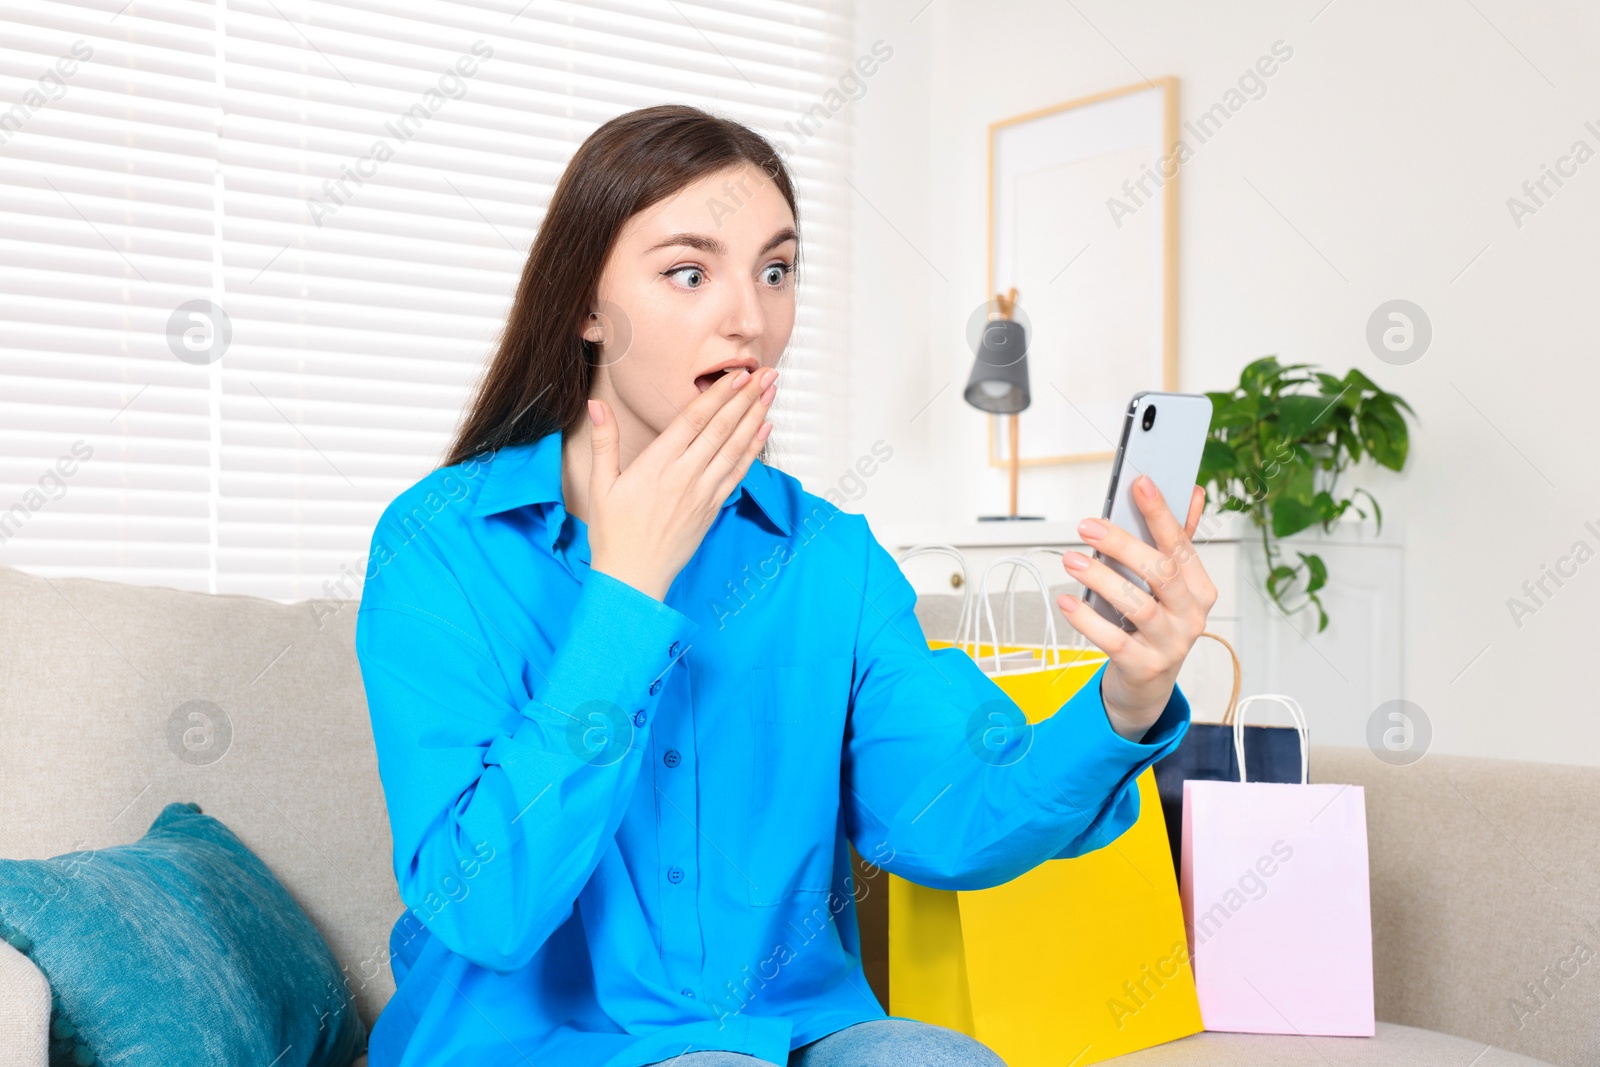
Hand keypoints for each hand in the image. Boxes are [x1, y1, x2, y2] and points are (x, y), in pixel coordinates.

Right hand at [585, 366, 775, 600]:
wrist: (633, 577)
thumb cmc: (614, 533)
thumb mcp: (600, 484)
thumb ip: (604, 441)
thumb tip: (596, 406)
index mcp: (657, 465)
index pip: (694, 421)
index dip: (718, 395)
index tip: (737, 374)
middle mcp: (685, 475)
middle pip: (721, 428)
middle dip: (746, 398)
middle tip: (767, 373)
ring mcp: (703, 492)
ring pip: (734, 447)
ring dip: (755, 417)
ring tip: (772, 393)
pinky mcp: (712, 508)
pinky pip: (738, 473)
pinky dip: (753, 449)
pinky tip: (764, 429)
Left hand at [1056, 475, 1215, 740]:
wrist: (1147, 685)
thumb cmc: (1156, 625)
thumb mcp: (1171, 586)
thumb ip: (1178, 540)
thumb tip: (1194, 490)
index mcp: (1199, 589)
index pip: (1181, 545)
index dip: (1161, 513)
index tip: (1140, 483)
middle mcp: (1191, 616)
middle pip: (1161, 573)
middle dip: (1123, 544)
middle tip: (1087, 526)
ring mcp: (1170, 644)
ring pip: (1137, 605)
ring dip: (1100, 578)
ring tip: (1070, 560)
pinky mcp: (1144, 666)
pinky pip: (1113, 640)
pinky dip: (1087, 619)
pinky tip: (1066, 601)